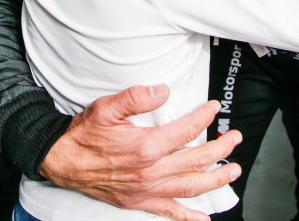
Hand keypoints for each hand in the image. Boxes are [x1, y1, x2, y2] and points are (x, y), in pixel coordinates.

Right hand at [41, 84, 241, 220]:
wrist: (62, 160)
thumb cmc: (85, 133)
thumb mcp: (107, 107)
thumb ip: (136, 97)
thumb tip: (164, 91)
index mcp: (146, 146)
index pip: (186, 130)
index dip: (204, 117)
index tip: (214, 107)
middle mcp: (150, 171)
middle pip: (195, 160)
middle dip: (220, 148)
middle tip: (235, 137)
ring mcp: (146, 190)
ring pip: (190, 186)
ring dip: (216, 179)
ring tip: (233, 171)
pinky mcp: (139, 202)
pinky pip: (170, 212)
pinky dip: (189, 217)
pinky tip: (204, 219)